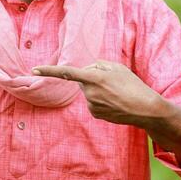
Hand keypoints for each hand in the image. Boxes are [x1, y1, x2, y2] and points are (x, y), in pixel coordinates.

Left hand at [31, 59, 180, 165]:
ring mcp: (91, 105)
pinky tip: (115, 102)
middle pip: (83, 79)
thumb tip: (86, 71)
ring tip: (117, 93)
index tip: (34, 70)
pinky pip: (93, 102)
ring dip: (98, 89)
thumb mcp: (117, 67)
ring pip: (88, 91)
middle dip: (92, 77)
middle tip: (113, 81)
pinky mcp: (95, 114)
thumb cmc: (133, 85)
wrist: (145, 109)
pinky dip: (102, 100)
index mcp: (94, 78)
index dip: (49, 70)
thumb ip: (98, 65)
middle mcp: (89, 92)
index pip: (67, 72)